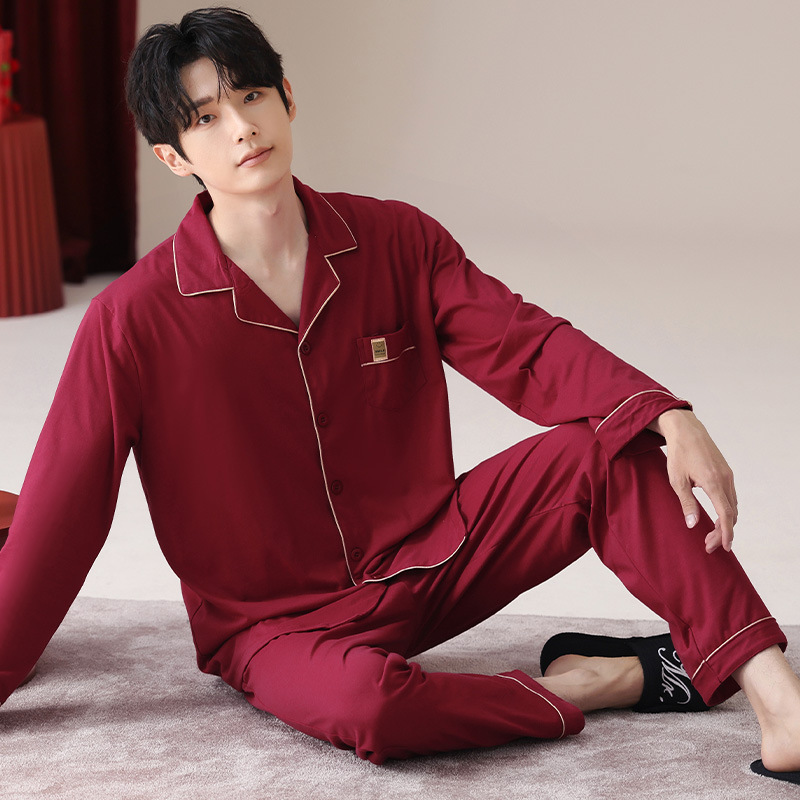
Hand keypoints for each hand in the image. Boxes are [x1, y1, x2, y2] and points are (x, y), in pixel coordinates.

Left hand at [648, 409, 737, 552]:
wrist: (686, 430)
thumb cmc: (679, 454)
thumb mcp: (677, 480)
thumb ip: (686, 503)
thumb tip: (692, 525)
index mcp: (714, 482)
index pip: (725, 515)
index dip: (725, 533)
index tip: (724, 547)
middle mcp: (725, 480)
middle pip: (731, 514)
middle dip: (722, 532)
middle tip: (708, 545)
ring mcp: (727, 475)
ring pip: (732, 505)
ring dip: (724, 522)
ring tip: (709, 535)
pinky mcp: (726, 472)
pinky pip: (730, 496)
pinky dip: (726, 510)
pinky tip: (715, 516)